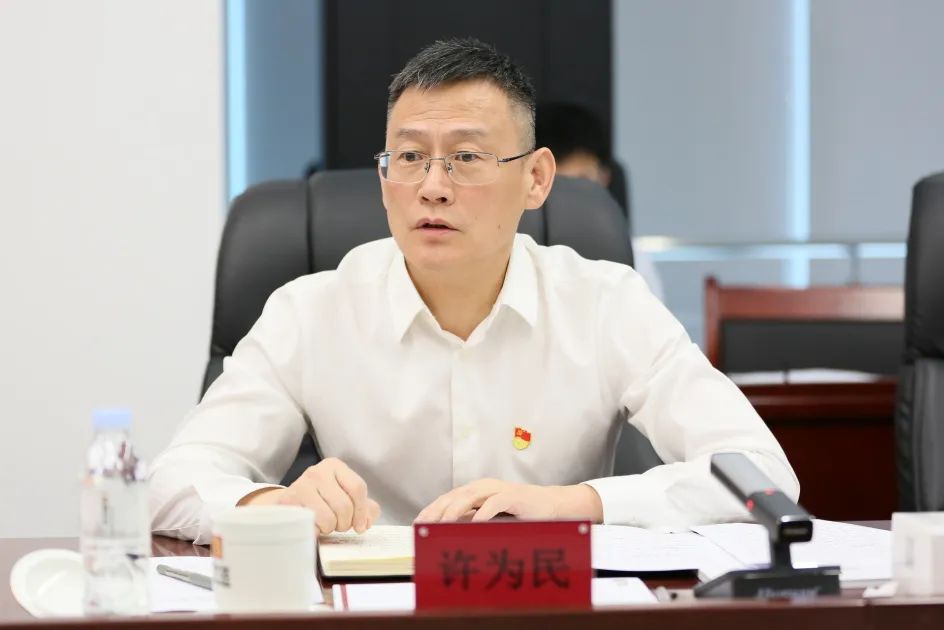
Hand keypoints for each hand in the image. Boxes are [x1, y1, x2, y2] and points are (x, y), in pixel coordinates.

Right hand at [238, 457, 380, 534]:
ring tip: (323, 524)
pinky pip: (312, 526)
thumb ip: (364, 507)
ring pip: (329, 518)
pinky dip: (315, 532)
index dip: (362, 512)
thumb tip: (369, 519)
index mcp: (334, 466)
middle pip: (344, 505)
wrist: (285, 506)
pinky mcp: (288, 503)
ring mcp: (300, 486)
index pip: (358, 488)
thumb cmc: (319, 502)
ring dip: (329, 528)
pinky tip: (312, 527)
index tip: (360, 526)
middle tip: (338, 525)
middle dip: (344, 523)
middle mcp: (317, 472)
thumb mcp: (343, 498)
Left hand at [415, 478, 602, 523]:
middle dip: (436, 511)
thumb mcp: (492, 520)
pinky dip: (483, 513)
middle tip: (423, 526)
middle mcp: (484, 487)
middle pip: (454, 497)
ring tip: (441, 524)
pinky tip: (474, 524)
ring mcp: (498, 490)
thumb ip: (473, 524)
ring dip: (454, 511)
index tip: (417, 524)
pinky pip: (495, 503)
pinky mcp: (513, 496)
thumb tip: (449, 538)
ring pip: (470, 497)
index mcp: (476, 492)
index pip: (448, 499)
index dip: (431, 510)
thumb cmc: (521, 515)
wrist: (552, 506)